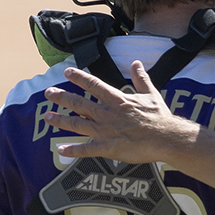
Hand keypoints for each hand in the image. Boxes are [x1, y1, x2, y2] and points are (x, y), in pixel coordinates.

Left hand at [41, 61, 195, 164]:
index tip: (67, 72)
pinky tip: (61, 150)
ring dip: (61, 120)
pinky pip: (86, 150)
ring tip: (48, 117)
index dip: (79, 78)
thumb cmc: (160, 118)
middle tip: (48, 93)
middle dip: (62, 97)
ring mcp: (105, 131)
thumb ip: (141, 79)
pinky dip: (73, 151)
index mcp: (117, 100)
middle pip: (79, 103)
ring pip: (77, 124)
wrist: (166, 138)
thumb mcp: (151, 94)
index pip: (93, 85)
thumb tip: (136, 63)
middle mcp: (106, 114)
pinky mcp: (108, 148)